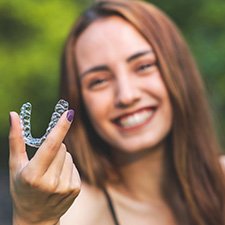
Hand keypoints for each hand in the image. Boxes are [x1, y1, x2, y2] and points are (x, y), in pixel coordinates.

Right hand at [9, 110, 80, 224]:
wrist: (35, 217)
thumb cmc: (21, 188)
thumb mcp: (15, 166)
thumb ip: (16, 140)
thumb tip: (14, 115)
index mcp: (33, 175)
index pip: (50, 146)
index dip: (60, 128)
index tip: (69, 113)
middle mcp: (50, 182)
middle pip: (61, 147)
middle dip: (54, 147)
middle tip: (44, 161)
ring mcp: (65, 187)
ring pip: (68, 156)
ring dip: (61, 158)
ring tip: (50, 173)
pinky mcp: (75, 189)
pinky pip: (74, 166)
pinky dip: (67, 168)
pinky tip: (58, 179)